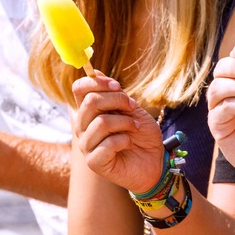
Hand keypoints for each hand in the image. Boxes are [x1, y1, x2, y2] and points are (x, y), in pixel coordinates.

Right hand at [71, 72, 164, 193]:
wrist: (155, 161)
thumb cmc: (142, 135)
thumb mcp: (132, 109)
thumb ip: (115, 94)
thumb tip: (95, 72)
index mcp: (89, 112)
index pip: (79, 89)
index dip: (96, 82)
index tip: (117, 85)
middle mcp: (83, 127)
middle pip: (90, 102)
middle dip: (117, 100)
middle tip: (132, 107)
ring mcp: (86, 146)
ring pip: (101, 122)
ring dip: (125, 122)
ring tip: (134, 128)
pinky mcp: (94, 162)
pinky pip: (107, 144)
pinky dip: (124, 140)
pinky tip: (128, 144)